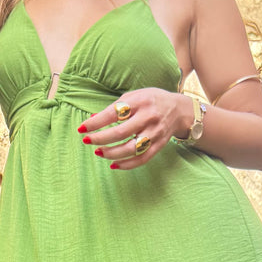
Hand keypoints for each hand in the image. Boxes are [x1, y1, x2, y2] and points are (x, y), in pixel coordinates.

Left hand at [77, 87, 192, 169]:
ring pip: (131, 148)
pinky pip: (142, 159)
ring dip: (111, 153)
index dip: (96, 122)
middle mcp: (149, 117)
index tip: (82, 128)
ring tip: (98, 152)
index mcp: (140, 101)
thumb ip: (115, 107)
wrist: (179, 110)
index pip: (114, 113)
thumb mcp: (134, 96)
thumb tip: (93, 119)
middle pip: (121, 132)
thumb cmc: (151, 101)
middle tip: (87, 141)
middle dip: (101, 138)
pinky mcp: (159, 145)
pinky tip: (113, 164)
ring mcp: (155, 133)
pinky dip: (126, 164)